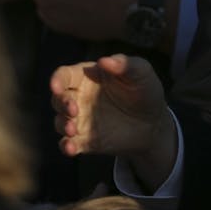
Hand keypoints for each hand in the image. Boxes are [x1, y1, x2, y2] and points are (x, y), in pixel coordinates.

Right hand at [51, 54, 177, 188]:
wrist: (154, 123)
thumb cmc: (145, 90)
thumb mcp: (141, 72)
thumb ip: (124, 64)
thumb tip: (104, 61)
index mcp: (88, 77)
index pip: (64, 75)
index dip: (57, 79)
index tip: (56, 86)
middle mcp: (79, 97)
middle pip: (58, 98)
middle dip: (61, 103)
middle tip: (74, 110)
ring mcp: (81, 120)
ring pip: (60, 121)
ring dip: (63, 125)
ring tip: (73, 130)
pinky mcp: (85, 140)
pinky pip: (68, 144)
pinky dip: (66, 147)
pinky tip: (71, 148)